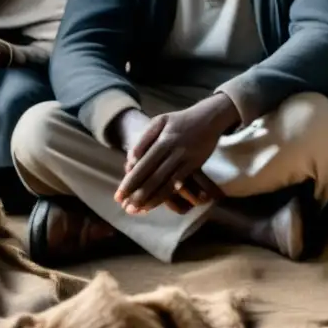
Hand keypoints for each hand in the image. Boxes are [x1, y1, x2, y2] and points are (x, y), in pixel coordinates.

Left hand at [114, 94, 238, 213]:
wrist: (209, 117)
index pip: (143, 165)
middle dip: (138, 194)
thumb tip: (131, 160)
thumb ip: (144, 139)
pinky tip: (156, 203)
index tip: (118, 196)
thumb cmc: (180, 121)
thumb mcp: (160, 121)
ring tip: (137, 210)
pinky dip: (168, 194)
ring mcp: (186, 158)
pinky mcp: (195, 164)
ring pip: (166, 183)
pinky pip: (179, 182)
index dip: (130, 182)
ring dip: (151, 198)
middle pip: (153, 177)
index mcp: (163, 139)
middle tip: (126, 208)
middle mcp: (174, 151)